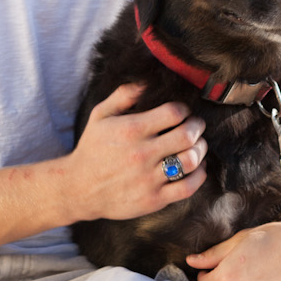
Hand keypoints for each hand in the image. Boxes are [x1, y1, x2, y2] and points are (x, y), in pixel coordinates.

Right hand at [67, 83, 207, 222]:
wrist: (79, 189)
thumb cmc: (93, 148)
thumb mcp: (101, 115)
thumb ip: (124, 94)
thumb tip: (148, 80)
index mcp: (131, 130)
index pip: (173, 112)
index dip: (184, 109)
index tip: (183, 112)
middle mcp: (141, 154)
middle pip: (187, 135)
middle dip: (197, 126)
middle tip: (197, 125)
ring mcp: (149, 179)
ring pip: (191, 160)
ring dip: (201, 149)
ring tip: (197, 145)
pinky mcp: (154, 199)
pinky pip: (188, 187)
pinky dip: (199, 175)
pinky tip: (196, 167)